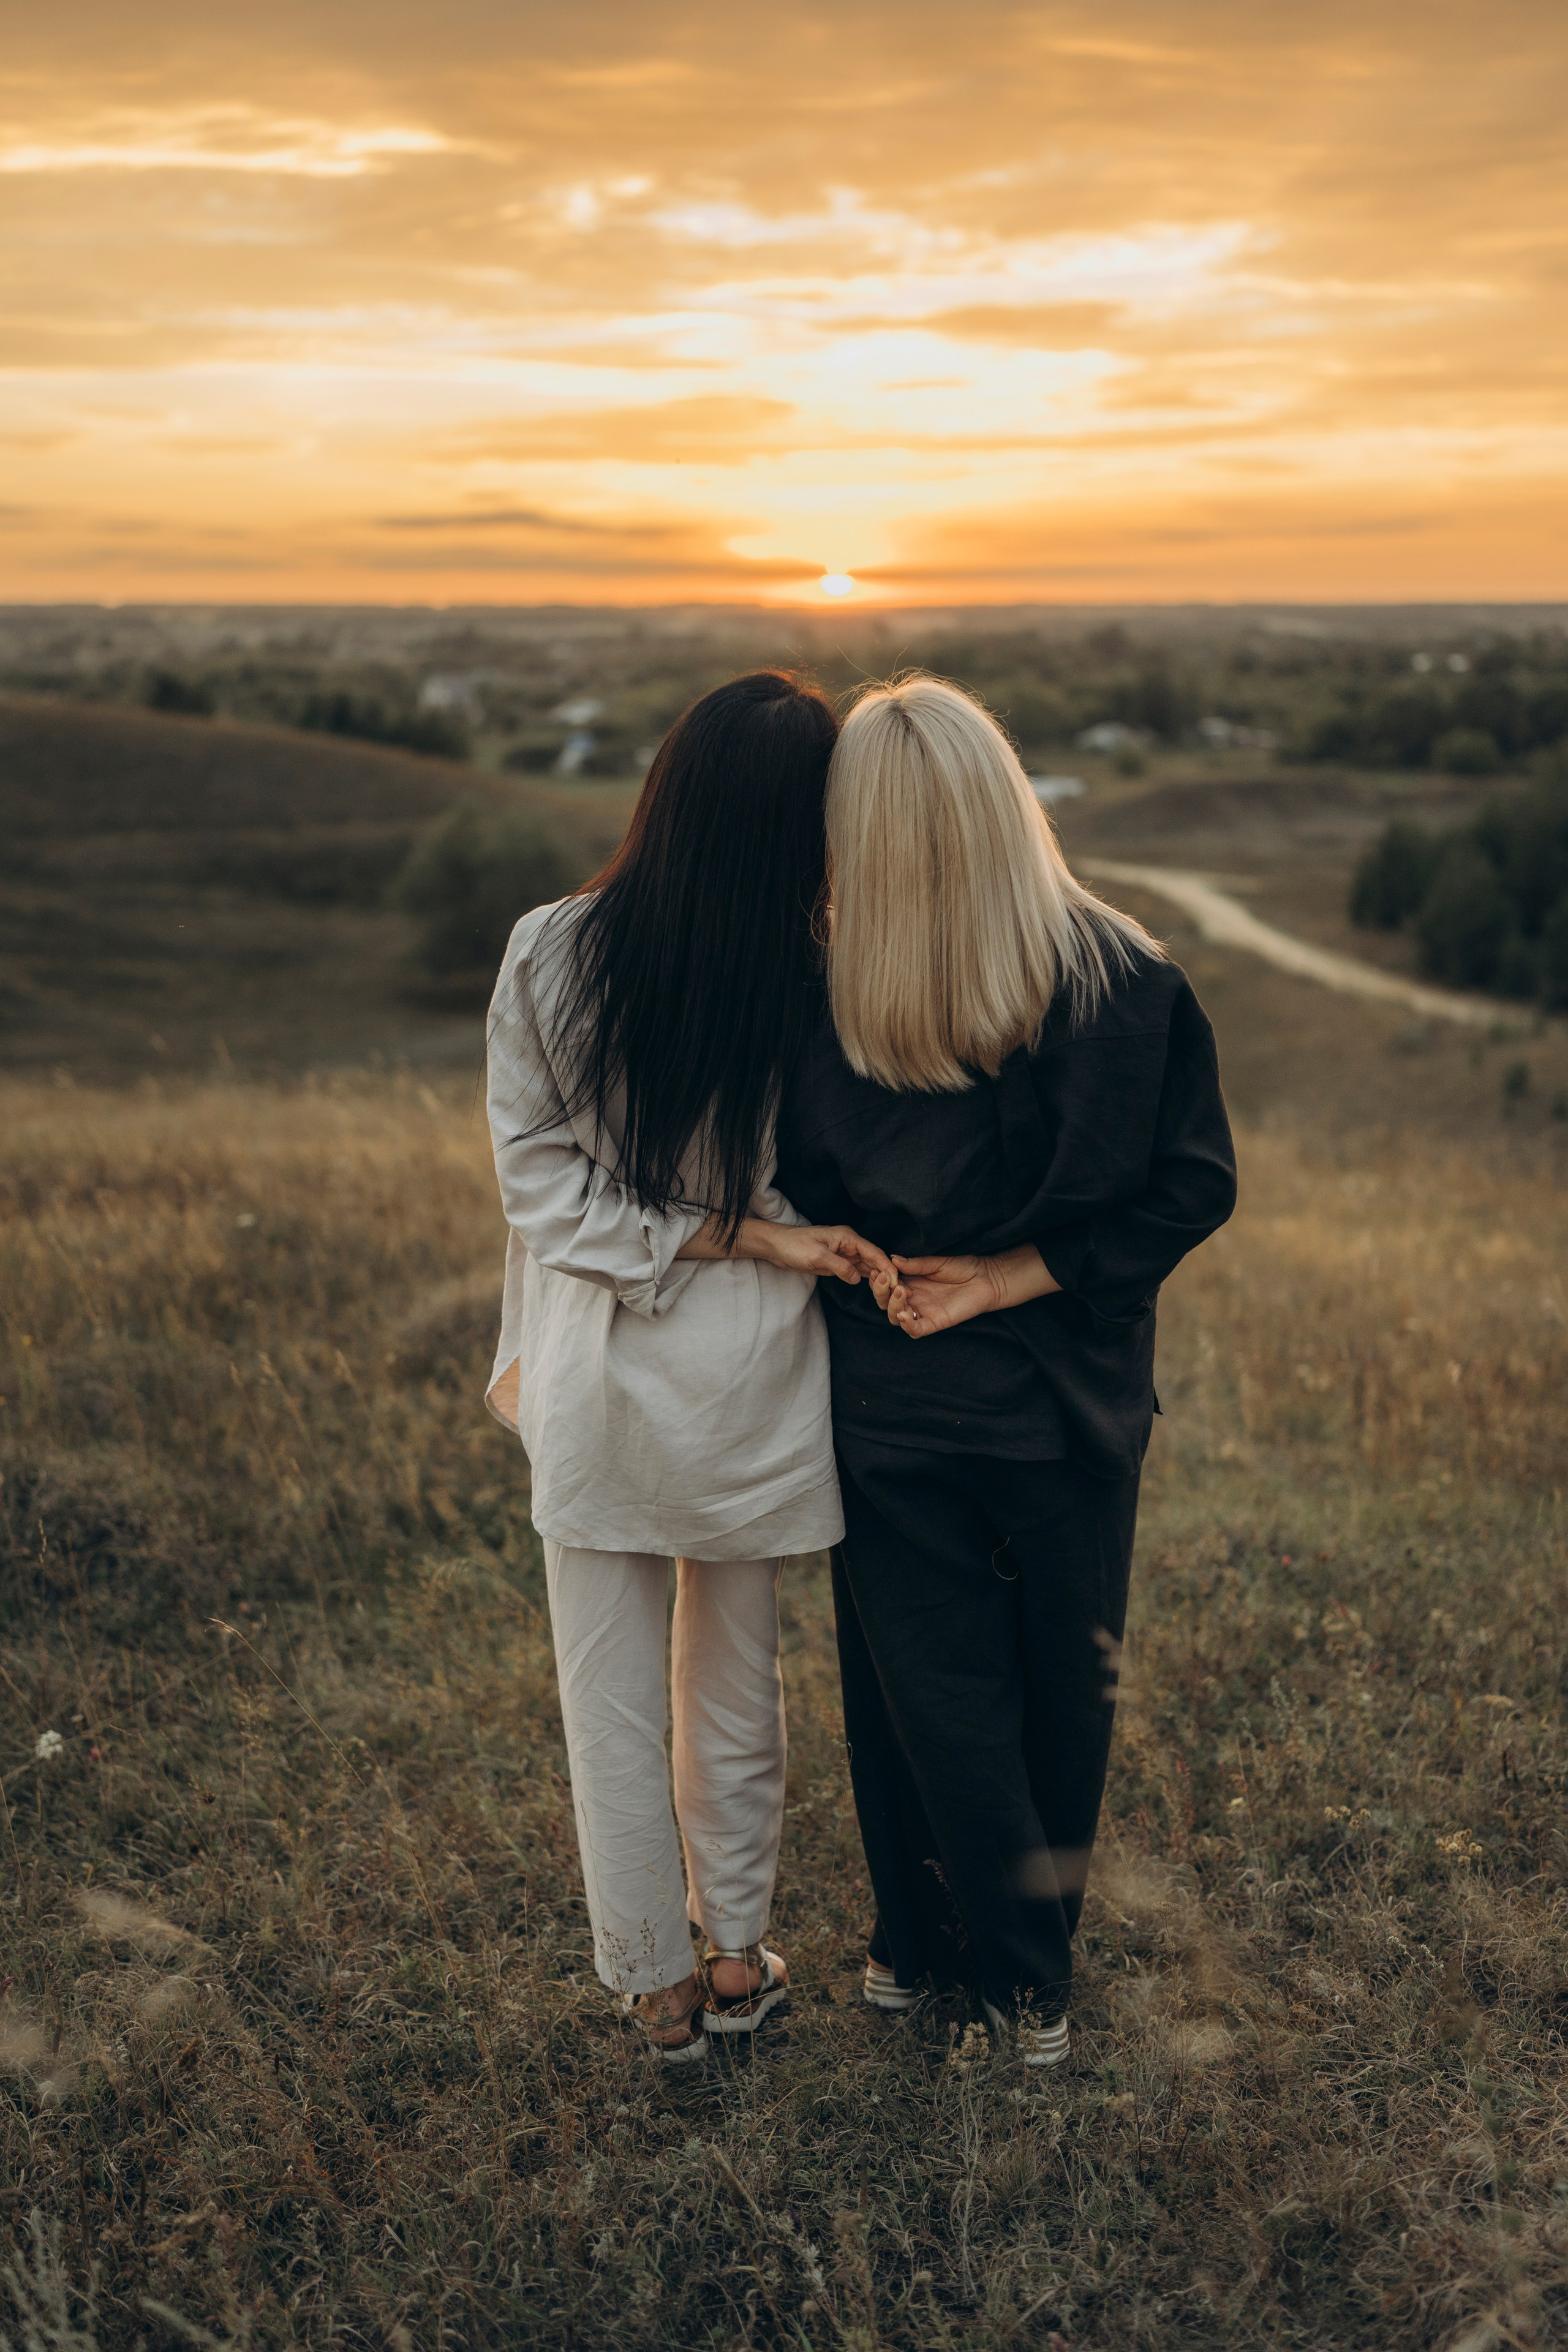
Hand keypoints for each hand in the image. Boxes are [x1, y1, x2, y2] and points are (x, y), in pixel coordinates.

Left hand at [752, 1221, 891, 1285]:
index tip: (897, 1279)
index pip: (873, 1252)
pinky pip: (856, 1271)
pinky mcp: (838, 1264)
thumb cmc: (795, 1246)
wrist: (778, 1247)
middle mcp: (850, 1245)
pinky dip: (866, 1279)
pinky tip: (875, 1288)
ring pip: (867, 1266)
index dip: (886, 1266)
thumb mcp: (817, 1256)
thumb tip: (856, 1278)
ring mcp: (845, 1254)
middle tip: (897, 1290)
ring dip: (878, 1277)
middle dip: (886, 1273)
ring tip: (890, 1292)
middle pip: (874, 1259)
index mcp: (848, 1237)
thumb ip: (839, 1266)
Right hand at [882, 1245, 1059, 1337]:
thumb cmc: (964, 1268)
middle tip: (885, 1280)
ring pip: (895, 1317)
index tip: (877, 1269)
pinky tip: (904, 1314)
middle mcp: (912, 1299)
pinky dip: (906, 1325)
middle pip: (885, 1303)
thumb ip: (915, 1264)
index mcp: (909, 1282)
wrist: (987, 1279)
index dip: (878, 1279)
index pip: (885, 1285)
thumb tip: (892, 1259)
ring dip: (892, 1305)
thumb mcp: (936, 1263)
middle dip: (880, 1292)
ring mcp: (922, 1312)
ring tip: (901, 1291)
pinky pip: (915, 1330)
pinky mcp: (934, 1323)